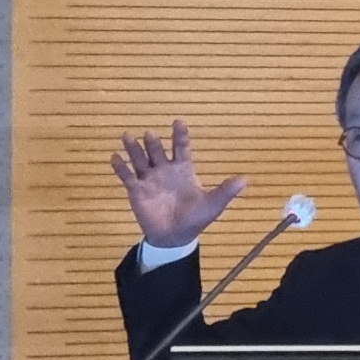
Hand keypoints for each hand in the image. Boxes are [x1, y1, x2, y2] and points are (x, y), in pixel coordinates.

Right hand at [111, 119, 246, 247]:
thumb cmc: (195, 219)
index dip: (180, 135)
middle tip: (151, 135)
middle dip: (154, 143)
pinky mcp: (136, 190)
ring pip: (139, 159)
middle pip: (157, 151)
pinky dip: (120, 167)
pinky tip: (114, 157)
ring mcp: (149, 178)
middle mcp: (164, 169)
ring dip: (133, 148)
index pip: (181, 148)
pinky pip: (126, 176)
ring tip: (127, 136)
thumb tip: (244, 180)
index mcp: (183, 169)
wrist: (175, 237)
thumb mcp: (213, 204)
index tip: (178, 122)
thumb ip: (225, 191)